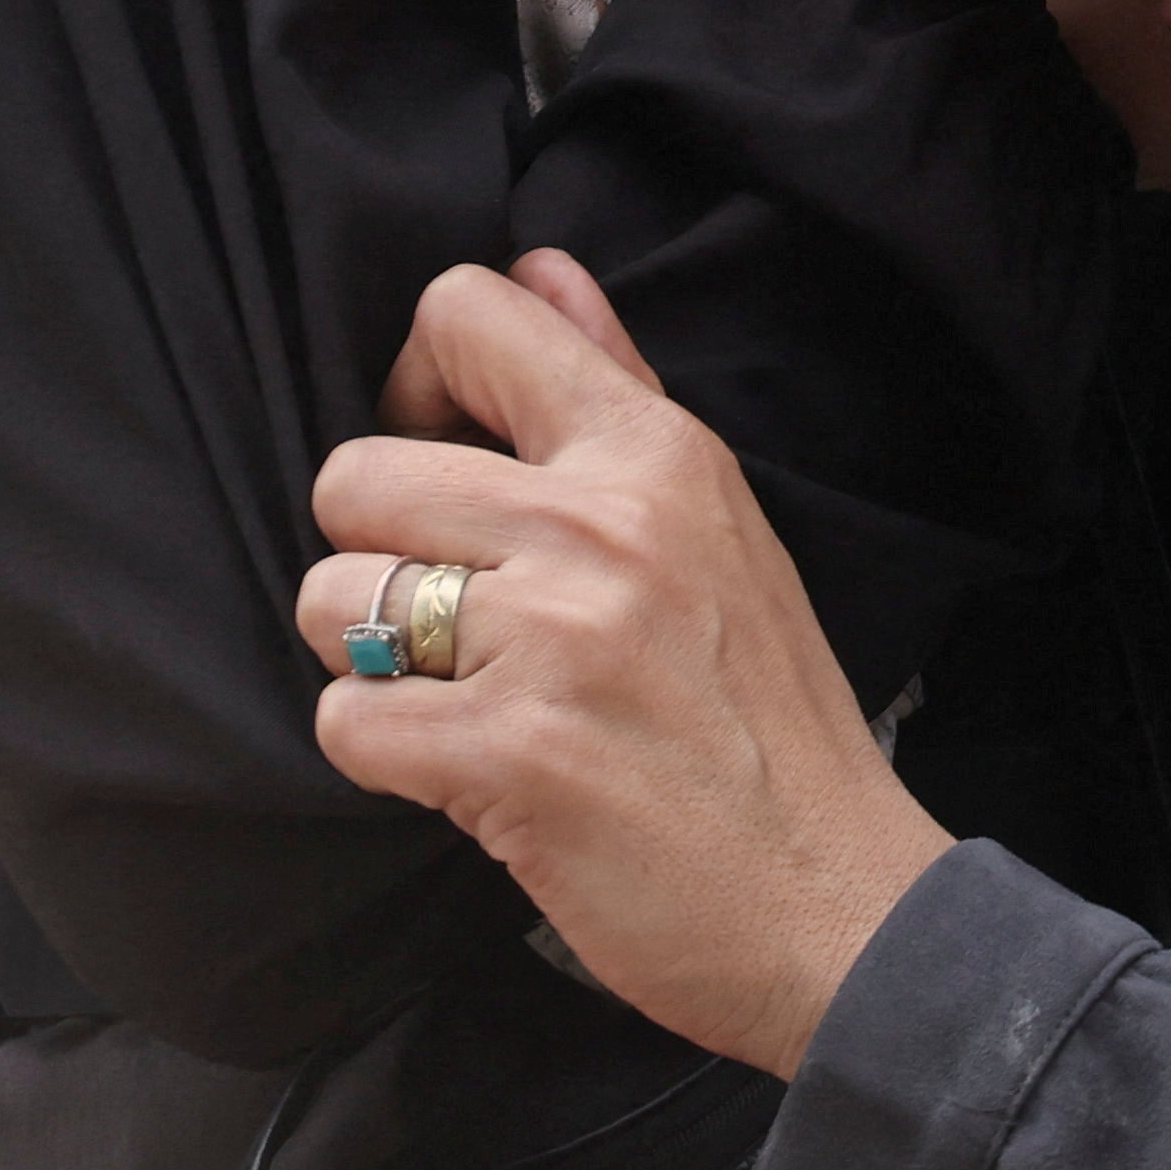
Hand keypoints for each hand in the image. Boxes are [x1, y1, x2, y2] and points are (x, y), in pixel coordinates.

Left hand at [301, 250, 951, 1073]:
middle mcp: (601, 525)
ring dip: (374, 659)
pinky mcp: (507, 755)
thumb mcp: (723, 526)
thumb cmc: (771, 721)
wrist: (838, 904)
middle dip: (378, 555)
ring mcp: (552, 639)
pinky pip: (346, 718)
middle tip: (458, 619)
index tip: (445, 462)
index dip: (416, 387)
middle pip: (354, 472)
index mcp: (656, 454)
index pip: (465, 313)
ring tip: (462, 697)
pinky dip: (386, 756)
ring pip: (332, 596)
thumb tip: (538, 265)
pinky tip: (467, 769)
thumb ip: (618, 389)